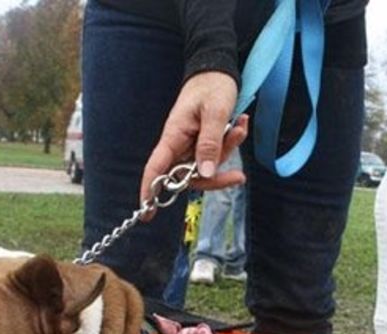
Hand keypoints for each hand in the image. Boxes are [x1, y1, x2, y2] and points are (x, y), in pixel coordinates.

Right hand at [140, 71, 247, 215]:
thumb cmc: (212, 86)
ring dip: (227, 151)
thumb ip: (210, 143)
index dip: (149, 188)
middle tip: (239, 177)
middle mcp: (180, 143)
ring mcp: (191, 143)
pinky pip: (215, 153)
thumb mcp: (215, 113)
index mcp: (174, 134)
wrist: (218, 69)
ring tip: (240, 126)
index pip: (156, 166)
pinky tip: (240, 124)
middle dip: (215, 176)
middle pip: (189, 175)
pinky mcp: (203, 141)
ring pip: (206, 165)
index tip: (146, 211)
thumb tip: (204, 173)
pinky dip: (230, 143)